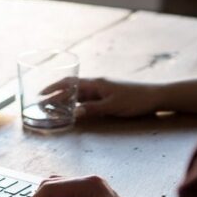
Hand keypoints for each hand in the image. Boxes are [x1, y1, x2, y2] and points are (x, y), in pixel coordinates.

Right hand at [42, 78, 162, 117]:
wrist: (155, 96)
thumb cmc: (135, 100)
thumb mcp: (113, 106)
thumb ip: (93, 109)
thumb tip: (74, 113)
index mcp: (96, 83)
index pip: (70, 83)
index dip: (54, 88)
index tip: (41, 94)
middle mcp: (96, 84)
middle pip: (71, 88)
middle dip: (55, 94)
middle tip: (42, 104)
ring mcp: (102, 90)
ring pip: (78, 94)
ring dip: (65, 100)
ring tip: (52, 108)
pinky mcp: (107, 96)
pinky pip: (87, 99)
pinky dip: (77, 104)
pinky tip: (73, 110)